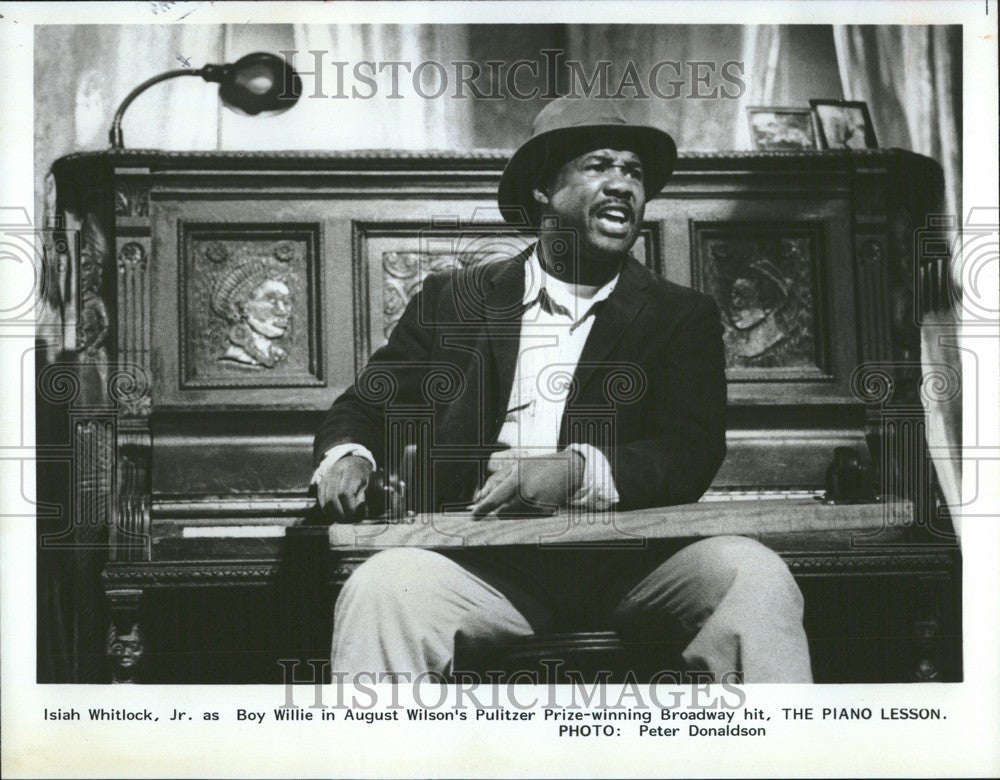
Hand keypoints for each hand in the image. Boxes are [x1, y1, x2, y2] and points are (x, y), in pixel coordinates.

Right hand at [316, 455, 372, 522]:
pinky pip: (320, 499)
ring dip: (333, 513)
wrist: (350, 460)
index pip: (345, 493)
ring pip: (325, 501)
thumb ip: (365, 493)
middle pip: (332, 498)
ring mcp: (326, 478)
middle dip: (339, 513)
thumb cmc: (362, 473)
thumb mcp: (368, 480)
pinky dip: (327, 509)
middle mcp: (336, 473)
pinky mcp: (321, 483)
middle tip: (347, 520)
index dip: (349, 507)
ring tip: (341, 518)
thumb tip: (362, 509)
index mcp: (350, 471)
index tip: (354, 515)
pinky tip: (334, 513)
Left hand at [470, 450, 584, 519]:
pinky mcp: (546, 512)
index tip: (473, 516)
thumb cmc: (538, 466)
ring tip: (529, 494)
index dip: (482, 509)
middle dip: (501, 509)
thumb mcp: (516, 466)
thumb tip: (479, 497)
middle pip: (503, 513)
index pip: (494, 499)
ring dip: (516, 510)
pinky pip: (528, 518)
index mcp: (517, 478)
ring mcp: (537, 504)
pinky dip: (528, 511)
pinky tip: (538, 498)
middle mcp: (527, 493)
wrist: (569, 469)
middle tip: (511, 499)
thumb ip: (496, 480)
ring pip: (515, 517)